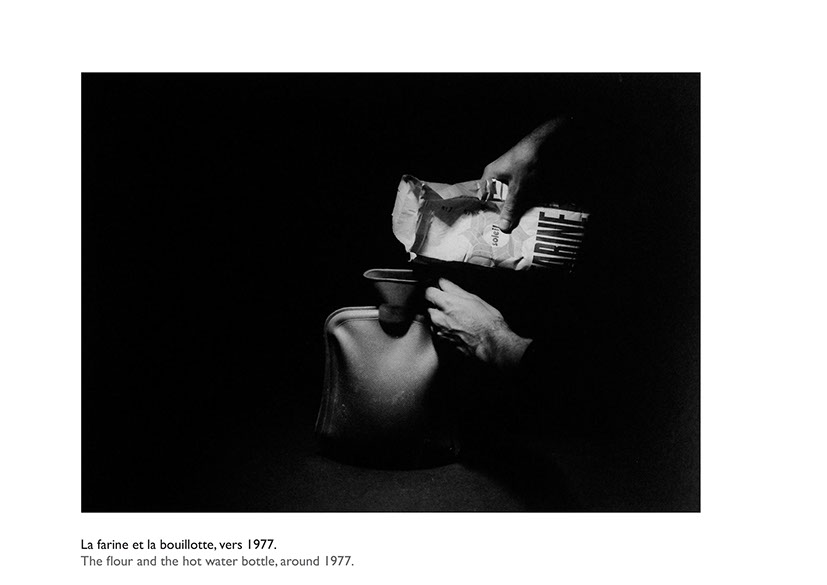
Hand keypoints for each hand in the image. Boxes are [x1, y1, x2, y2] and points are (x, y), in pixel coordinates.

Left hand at [425, 278, 530, 370]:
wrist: (491, 344)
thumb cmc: (487, 323)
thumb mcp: (474, 299)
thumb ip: (454, 289)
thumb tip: (443, 283)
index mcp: (447, 303)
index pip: (428, 292)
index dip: (435, 291)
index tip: (440, 292)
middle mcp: (439, 318)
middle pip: (429, 307)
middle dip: (438, 306)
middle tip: (453, 308)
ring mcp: (439, 331)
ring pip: (433, 321)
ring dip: (441, 319)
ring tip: (458, 320)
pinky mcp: (442, 342)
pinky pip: (438, 332)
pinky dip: (444, 329)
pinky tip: (458, 329)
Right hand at [479, 116, 571, 232]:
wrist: (544, 143)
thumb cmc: (526, 162)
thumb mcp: (518, 189)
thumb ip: (510, 208)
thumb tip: (502, 228)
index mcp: (490, 176)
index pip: (482, 198)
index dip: (485, 212)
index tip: (488, 226)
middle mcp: (497, 174)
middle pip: (496, 198)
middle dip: (501, 211)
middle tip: (503, 229)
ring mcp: (509, 174)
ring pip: (508, 195)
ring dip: (512, 206)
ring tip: (514, 223)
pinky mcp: (520, 174)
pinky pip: (517, 191)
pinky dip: (521, 200)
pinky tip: (525, 210)